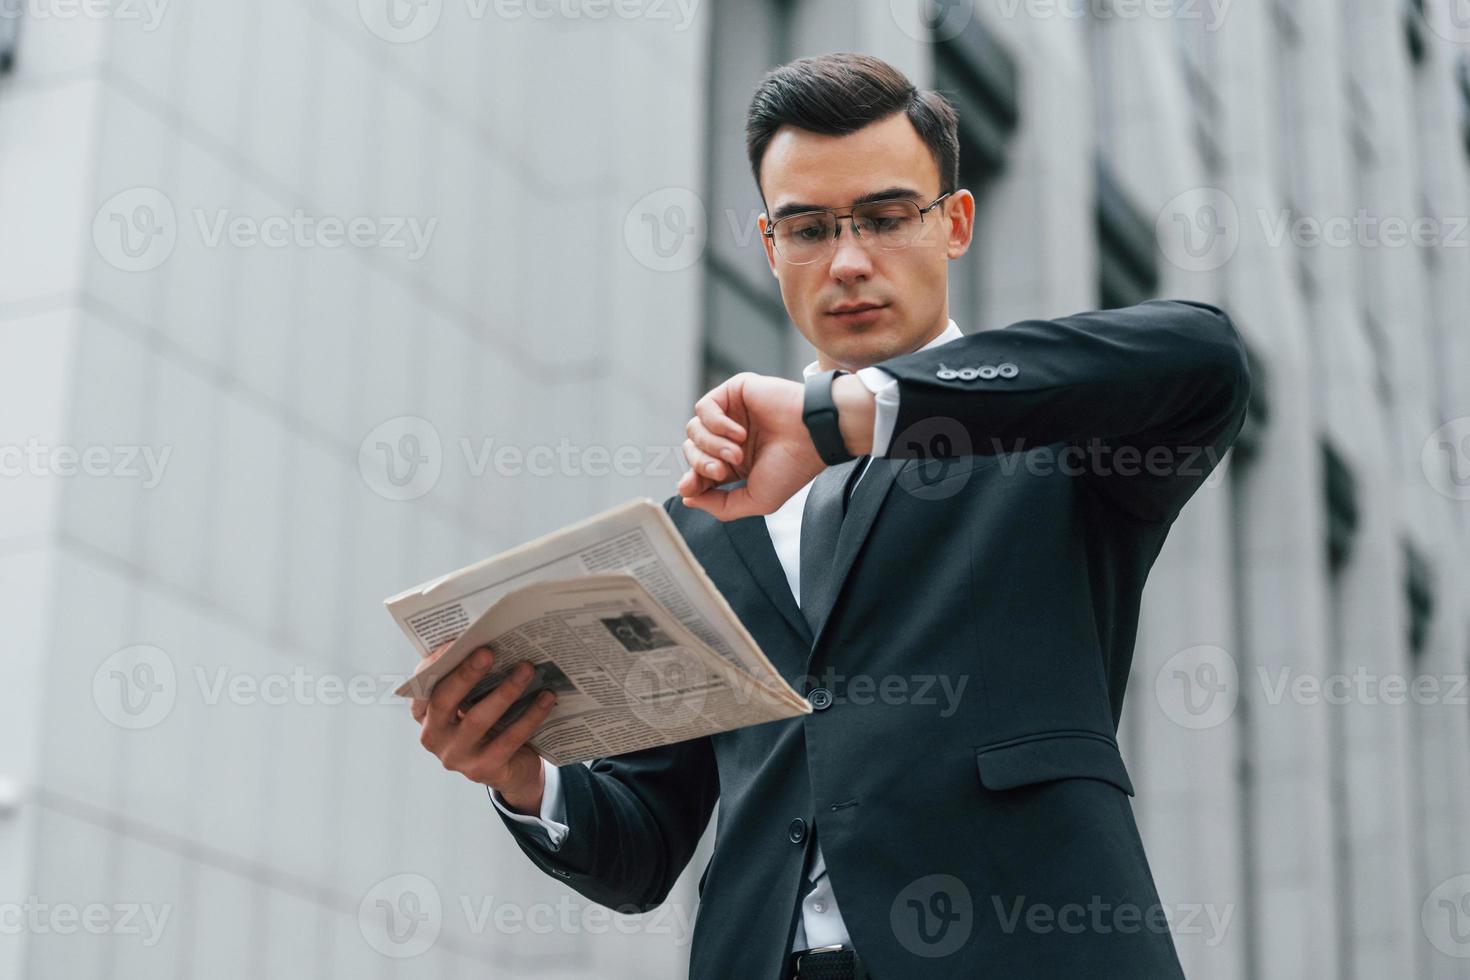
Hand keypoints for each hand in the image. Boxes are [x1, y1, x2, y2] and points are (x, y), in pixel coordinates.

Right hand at [411, 643, 556, 814]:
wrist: (511, 768)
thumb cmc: (489, 722)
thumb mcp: (473, 700)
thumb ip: (470, 676)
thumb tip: (488, 637)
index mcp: (425, 713)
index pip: (422, 685)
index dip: (435, 663)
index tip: (457, 641)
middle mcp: (434, 736)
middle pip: (444, 700)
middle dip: (467, 674)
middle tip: (489, 651)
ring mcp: (456, 756)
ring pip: (478, 720)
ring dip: (505, 691)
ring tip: (527, 669)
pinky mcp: (484, 770)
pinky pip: (509, 739)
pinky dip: (530, 716)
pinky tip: (546, 697)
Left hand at [677, 371, 876, 519]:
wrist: (813, 437)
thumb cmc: (792, 468)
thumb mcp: (757, 500)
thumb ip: (721, 506)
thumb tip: (687, 498)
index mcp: (735, 463)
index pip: (698, 471)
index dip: (691, 481)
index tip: (691, 488)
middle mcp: (730, 438)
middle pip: (691, 450)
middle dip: (701, 464)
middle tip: (723, 470)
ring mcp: (731, 414)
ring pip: (694, 430)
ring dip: (711, 445)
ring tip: (737, 452)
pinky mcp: (733, 392)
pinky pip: (704, 407)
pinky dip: (716, 424)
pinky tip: (740, 433)